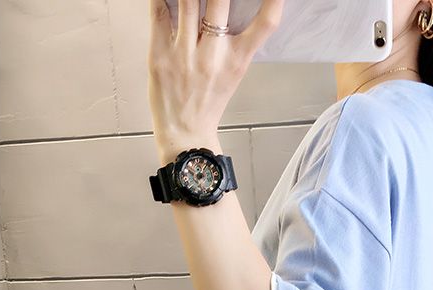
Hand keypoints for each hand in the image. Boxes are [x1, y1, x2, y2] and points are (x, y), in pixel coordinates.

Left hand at [148, 0, 283, 160]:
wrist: (185, 133)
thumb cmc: (208, 104)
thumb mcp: (233, 75)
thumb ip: (236, 44)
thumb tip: (233, 12)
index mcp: (237, 61)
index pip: (265, 25)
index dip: (273, 3)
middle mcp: (213, 55)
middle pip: (220, 1)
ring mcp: (185, 54)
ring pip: (188, 1)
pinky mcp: (160, 54)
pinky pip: (159, 12)